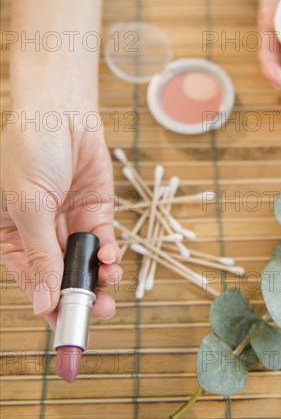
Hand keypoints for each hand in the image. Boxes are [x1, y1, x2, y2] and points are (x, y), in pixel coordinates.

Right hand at [0, 110, 121, 329]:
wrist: (62, 112)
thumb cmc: (31, 151)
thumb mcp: (28, 206)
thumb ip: (40, 254)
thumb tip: (44, 299)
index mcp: (12, 236)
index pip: (32, 281)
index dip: (48, 305)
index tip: (66, 325)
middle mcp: (42, 234)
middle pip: (62, 276)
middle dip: (82, 295)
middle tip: (100, 312)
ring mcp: (70, 223)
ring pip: (87, 263)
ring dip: (100, 278)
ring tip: (110, 285)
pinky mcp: (96, 210)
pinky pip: (104, 240)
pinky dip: (109, 252)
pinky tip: (110, 256)